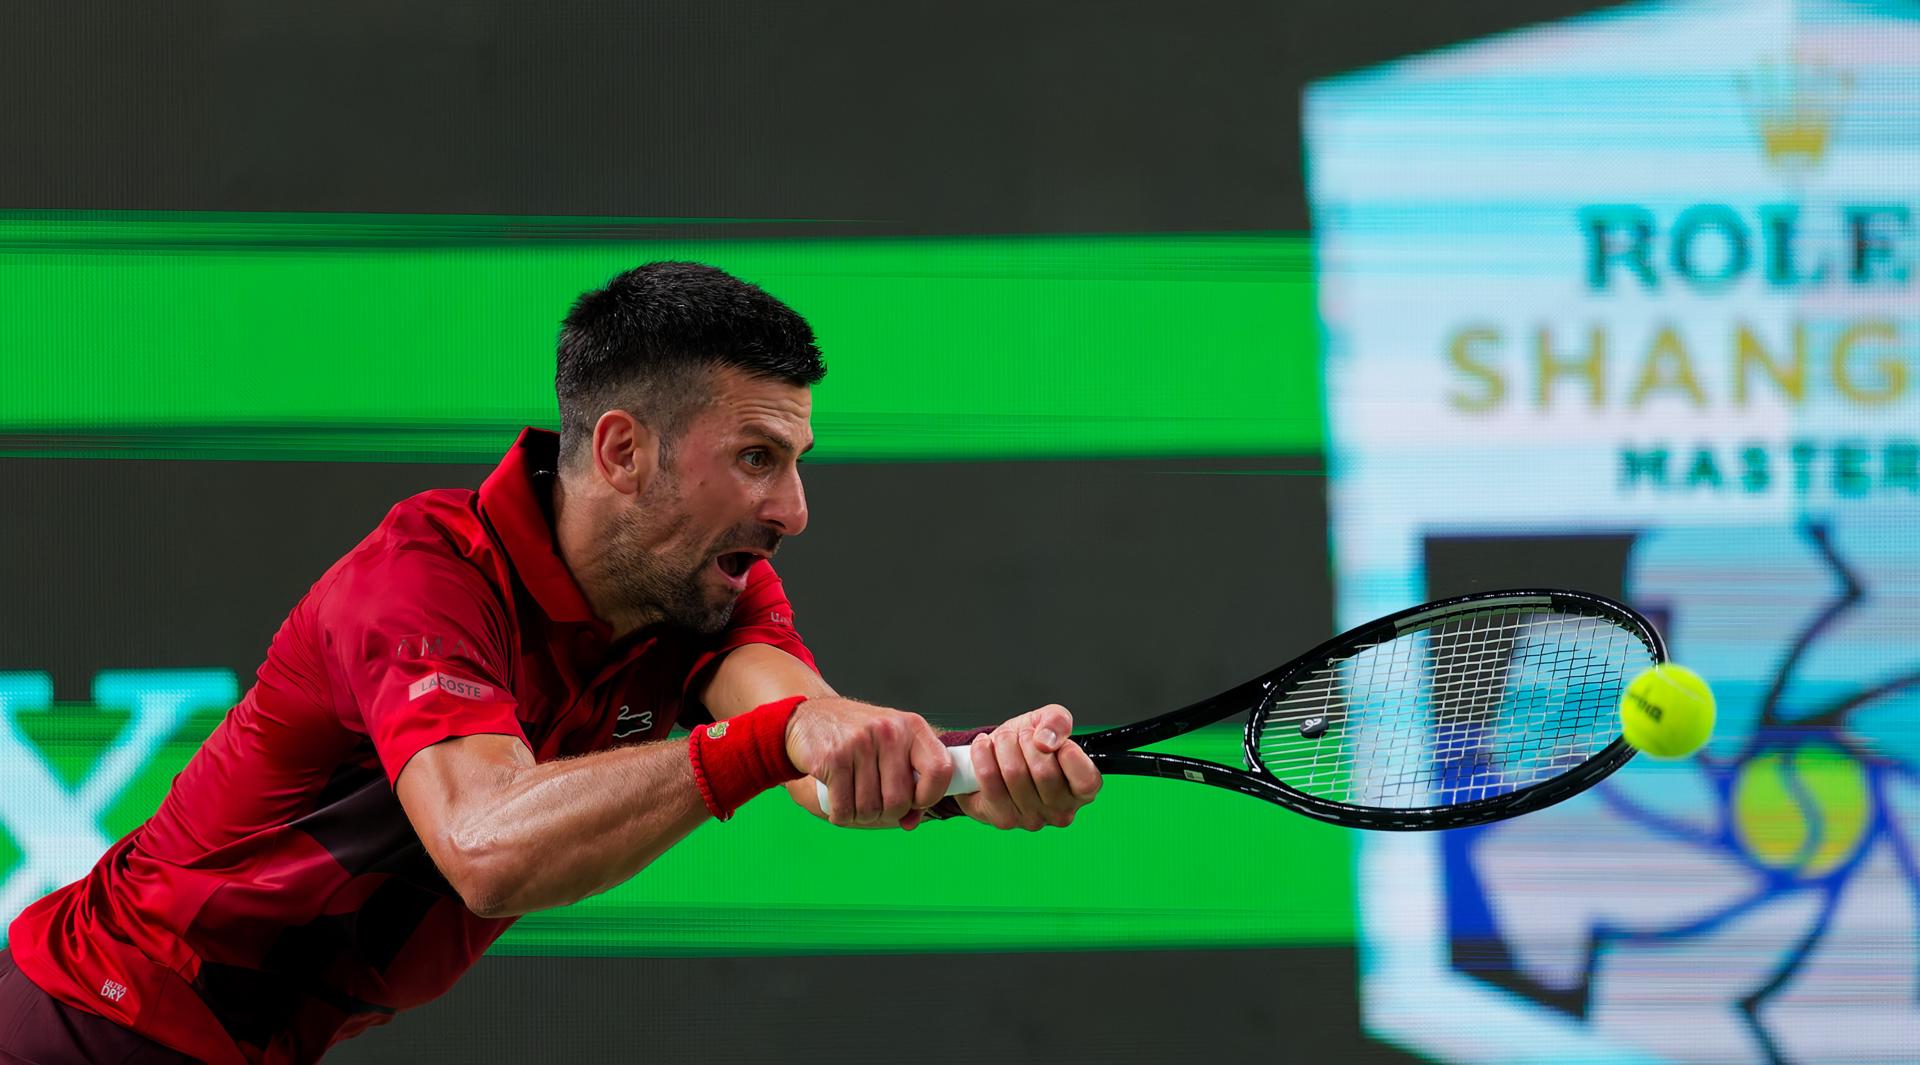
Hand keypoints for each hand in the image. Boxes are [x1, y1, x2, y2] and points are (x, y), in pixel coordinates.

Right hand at [785, 696, 950, 826]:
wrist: (808, 717)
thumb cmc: (858, 738)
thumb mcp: (891, 747)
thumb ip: (909, 783)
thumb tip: (910, 823)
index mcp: (912, 727)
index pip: (940, 770)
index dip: (930, 796)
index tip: (915, 801)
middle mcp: (888, 732)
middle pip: (899, 800)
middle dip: (887, 813)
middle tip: (875, 801)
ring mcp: (859, 744)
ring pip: (870, 808)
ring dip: (861, 815)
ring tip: (855, 797)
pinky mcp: (832, 758)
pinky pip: (844, 809)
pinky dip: (841, 815)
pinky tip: (838, 802)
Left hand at [956, 704, 1100, 830]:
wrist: (997, 758)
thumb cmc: (1029, 745)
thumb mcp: (1048, 723)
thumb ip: (1058, 722)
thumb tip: (1046, 740)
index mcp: (1083, 790)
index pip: (1086, 779)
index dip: (1067, 752)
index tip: (1050, 739)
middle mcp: (1062, 811)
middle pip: (1044, 772)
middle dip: (1026, 740)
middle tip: (1021, 735)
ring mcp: (1033, 820)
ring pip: (1015, 773)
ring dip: (1004, 744)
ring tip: (1003, 739)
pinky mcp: (1003, 820)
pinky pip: (989, 779)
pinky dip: (982, 754)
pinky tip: (983, 746)